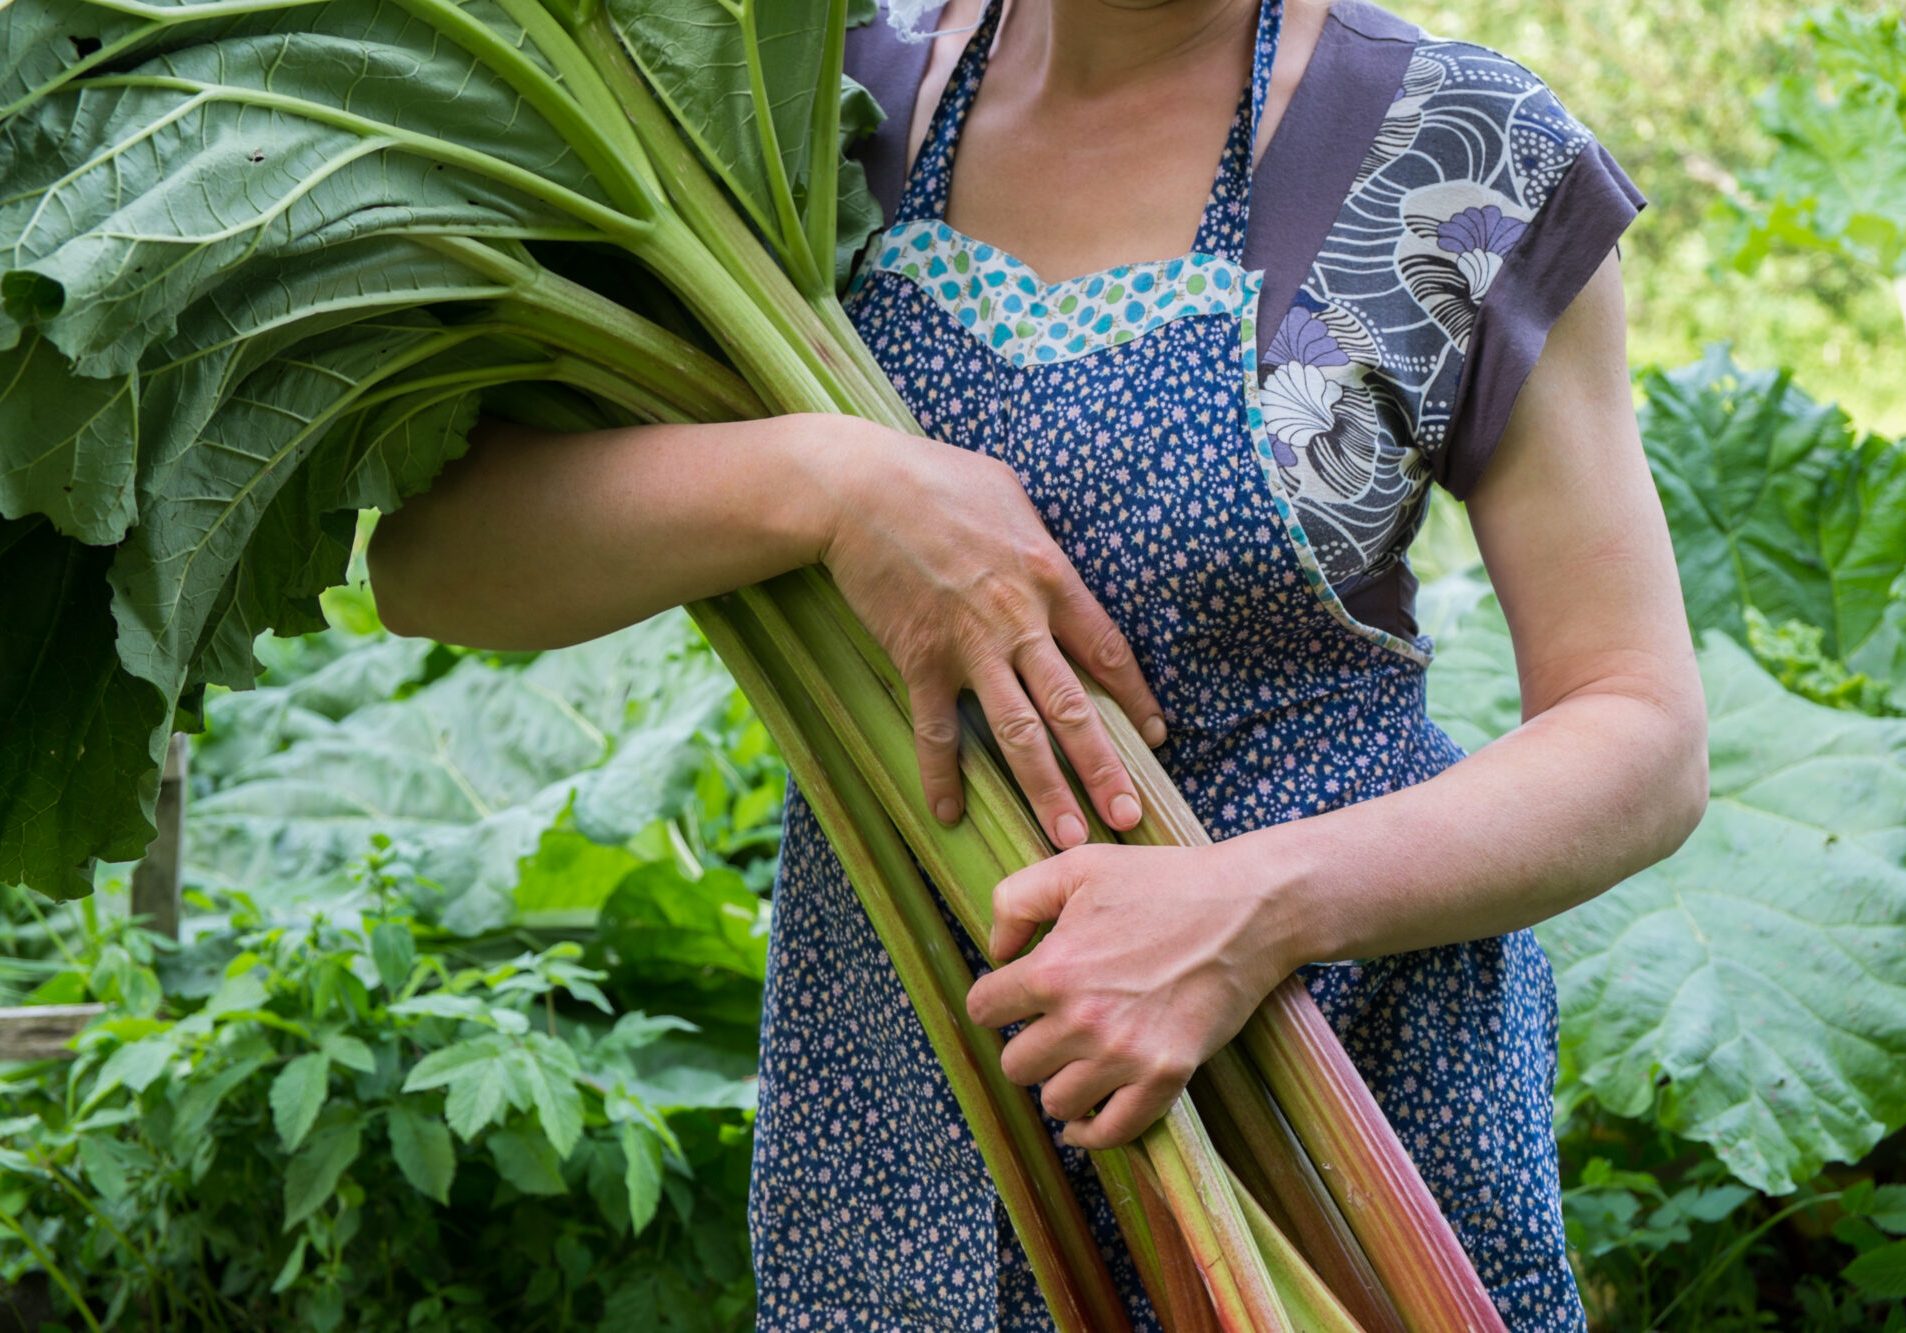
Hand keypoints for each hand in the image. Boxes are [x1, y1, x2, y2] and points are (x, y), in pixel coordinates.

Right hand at [819, 424, 1166, 847]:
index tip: (1156, 738)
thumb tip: (1056, 560)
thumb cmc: (937, 479)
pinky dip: (942, 775)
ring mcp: (968, 646)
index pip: (1107, 649)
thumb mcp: (1010, 492)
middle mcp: (1019, 619)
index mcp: (1051, 575)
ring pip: (1018, 731)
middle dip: (1103, 768)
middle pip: (1072, 707)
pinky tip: (951, 814)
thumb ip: (1041, 538)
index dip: (1135, 697)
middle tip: (1128, 817)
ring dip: (1044, 789)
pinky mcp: (920, 660)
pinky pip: (936, 730)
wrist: (860, 489)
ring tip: (1066, 838)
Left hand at [965, 841, 1297, 1148]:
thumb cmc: (1163, 882)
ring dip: (1060, 1084)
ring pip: (1057, 1102)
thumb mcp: (1079, 866)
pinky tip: (1084, 1121)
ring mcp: (1125, 1054)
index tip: (1013, 999)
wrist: (1246, 909)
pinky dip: (1092, 1133)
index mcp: (1053, 969)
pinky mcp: (1166, 1076)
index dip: (995, 1001)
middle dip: (1028, 1045)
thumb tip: (995, 951)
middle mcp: (1082, 1019)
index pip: (984, 1010)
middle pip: (1015, 1065)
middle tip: (1051, 1029)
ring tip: (1076, 1062)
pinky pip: (1113, 1130)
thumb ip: (1017, 900)